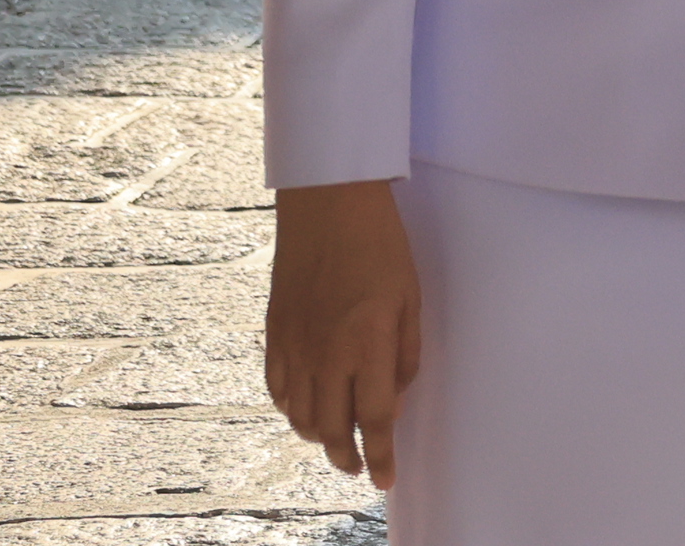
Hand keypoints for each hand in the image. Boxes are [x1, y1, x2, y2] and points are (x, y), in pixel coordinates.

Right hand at [266, 179, 420, 486]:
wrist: (326, 204)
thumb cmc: (380, 245)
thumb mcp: (411, 298)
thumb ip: (405, 355)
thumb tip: (396, 399)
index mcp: (366, 344)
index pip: (375, 419)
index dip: (380, 455)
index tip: (385, 481)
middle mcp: (325, 354)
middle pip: (330, 430)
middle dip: (346, 457)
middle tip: (360, 465)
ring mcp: (294, 346)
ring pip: (298, 416)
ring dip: (318, 437)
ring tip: (336, 441)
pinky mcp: (274, 334)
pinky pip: (277, 390)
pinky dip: (291, 410)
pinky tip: (305, 409)